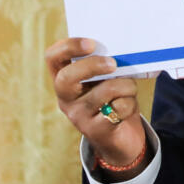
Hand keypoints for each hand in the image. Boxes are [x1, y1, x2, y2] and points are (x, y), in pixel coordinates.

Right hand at [45, 38, 147, 179]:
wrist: (119, 139)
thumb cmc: (111, 99)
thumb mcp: (102, 80)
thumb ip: (103, 65)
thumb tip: (119, 51)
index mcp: (64, 78)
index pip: (52, 58)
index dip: (68, 46)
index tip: (90, 43)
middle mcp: (65, 98)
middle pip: (66, 77)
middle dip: (93, 65)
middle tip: (113, 63)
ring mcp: (78, 116)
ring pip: (103, 91)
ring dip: (125, 85)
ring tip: (130, 87)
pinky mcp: (96, 130)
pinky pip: (118, 108)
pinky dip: (130, 103)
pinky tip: (128, 106)